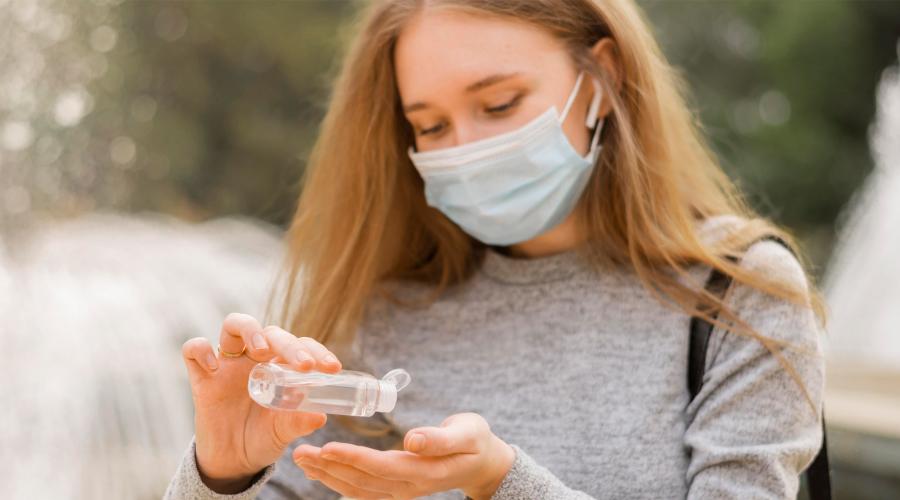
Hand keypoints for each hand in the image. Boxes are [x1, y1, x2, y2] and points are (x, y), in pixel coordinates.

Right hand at [181, 313, 343, 492]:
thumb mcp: (283, 432)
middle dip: (290, 343)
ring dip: (249, 330)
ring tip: (260, 352)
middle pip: (271, 332)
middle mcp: (255, 358)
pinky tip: (214, 368)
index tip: (333, 368)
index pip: (300, 343)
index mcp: (281, 364)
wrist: (232, 461)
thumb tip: (320, 416)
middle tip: (305, 365)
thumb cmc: (264, 437)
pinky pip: (194, 350)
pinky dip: (201, 351)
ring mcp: (228, 364)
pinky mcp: (202, 377)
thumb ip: (297, 422)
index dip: (317, 350)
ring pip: (233, 325)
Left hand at [292, 412, 515, 499]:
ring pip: (357, 488)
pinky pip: (362, 490)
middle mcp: (408, 487)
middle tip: (300, 453)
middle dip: (329, 468)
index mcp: (423, 471)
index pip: (380, 467)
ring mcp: (401, 492)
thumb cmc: (475, 441)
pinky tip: (322, 473)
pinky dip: (338, 482)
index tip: (326, 448)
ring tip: (302, 460)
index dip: (352, 459)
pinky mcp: (396, 489)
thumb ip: (440, 438)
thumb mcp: (467, 432)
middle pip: (361, 481)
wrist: (482, 463)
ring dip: (327, 476)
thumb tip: (412, 440)